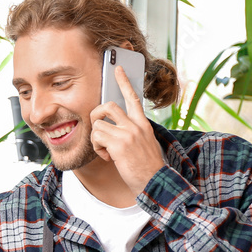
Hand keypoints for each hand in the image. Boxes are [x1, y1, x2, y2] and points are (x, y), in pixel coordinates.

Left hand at [90, 65, 165, 195]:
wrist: (156, 183)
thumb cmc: (147, 167)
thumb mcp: (145, 144)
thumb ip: (133, 133)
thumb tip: (114, 130)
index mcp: (143, 124)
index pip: (133, 98)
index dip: (124, 82)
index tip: (117, 69)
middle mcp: (136, 125)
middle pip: (108, 105)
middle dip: (96, 116)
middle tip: (99, 131)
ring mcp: (128, 133)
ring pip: (98, 123)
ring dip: (96, 139)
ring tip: (106, 151)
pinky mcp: (119, 144)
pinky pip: (96, 137)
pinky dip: (98, 149)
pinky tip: (108, 157)